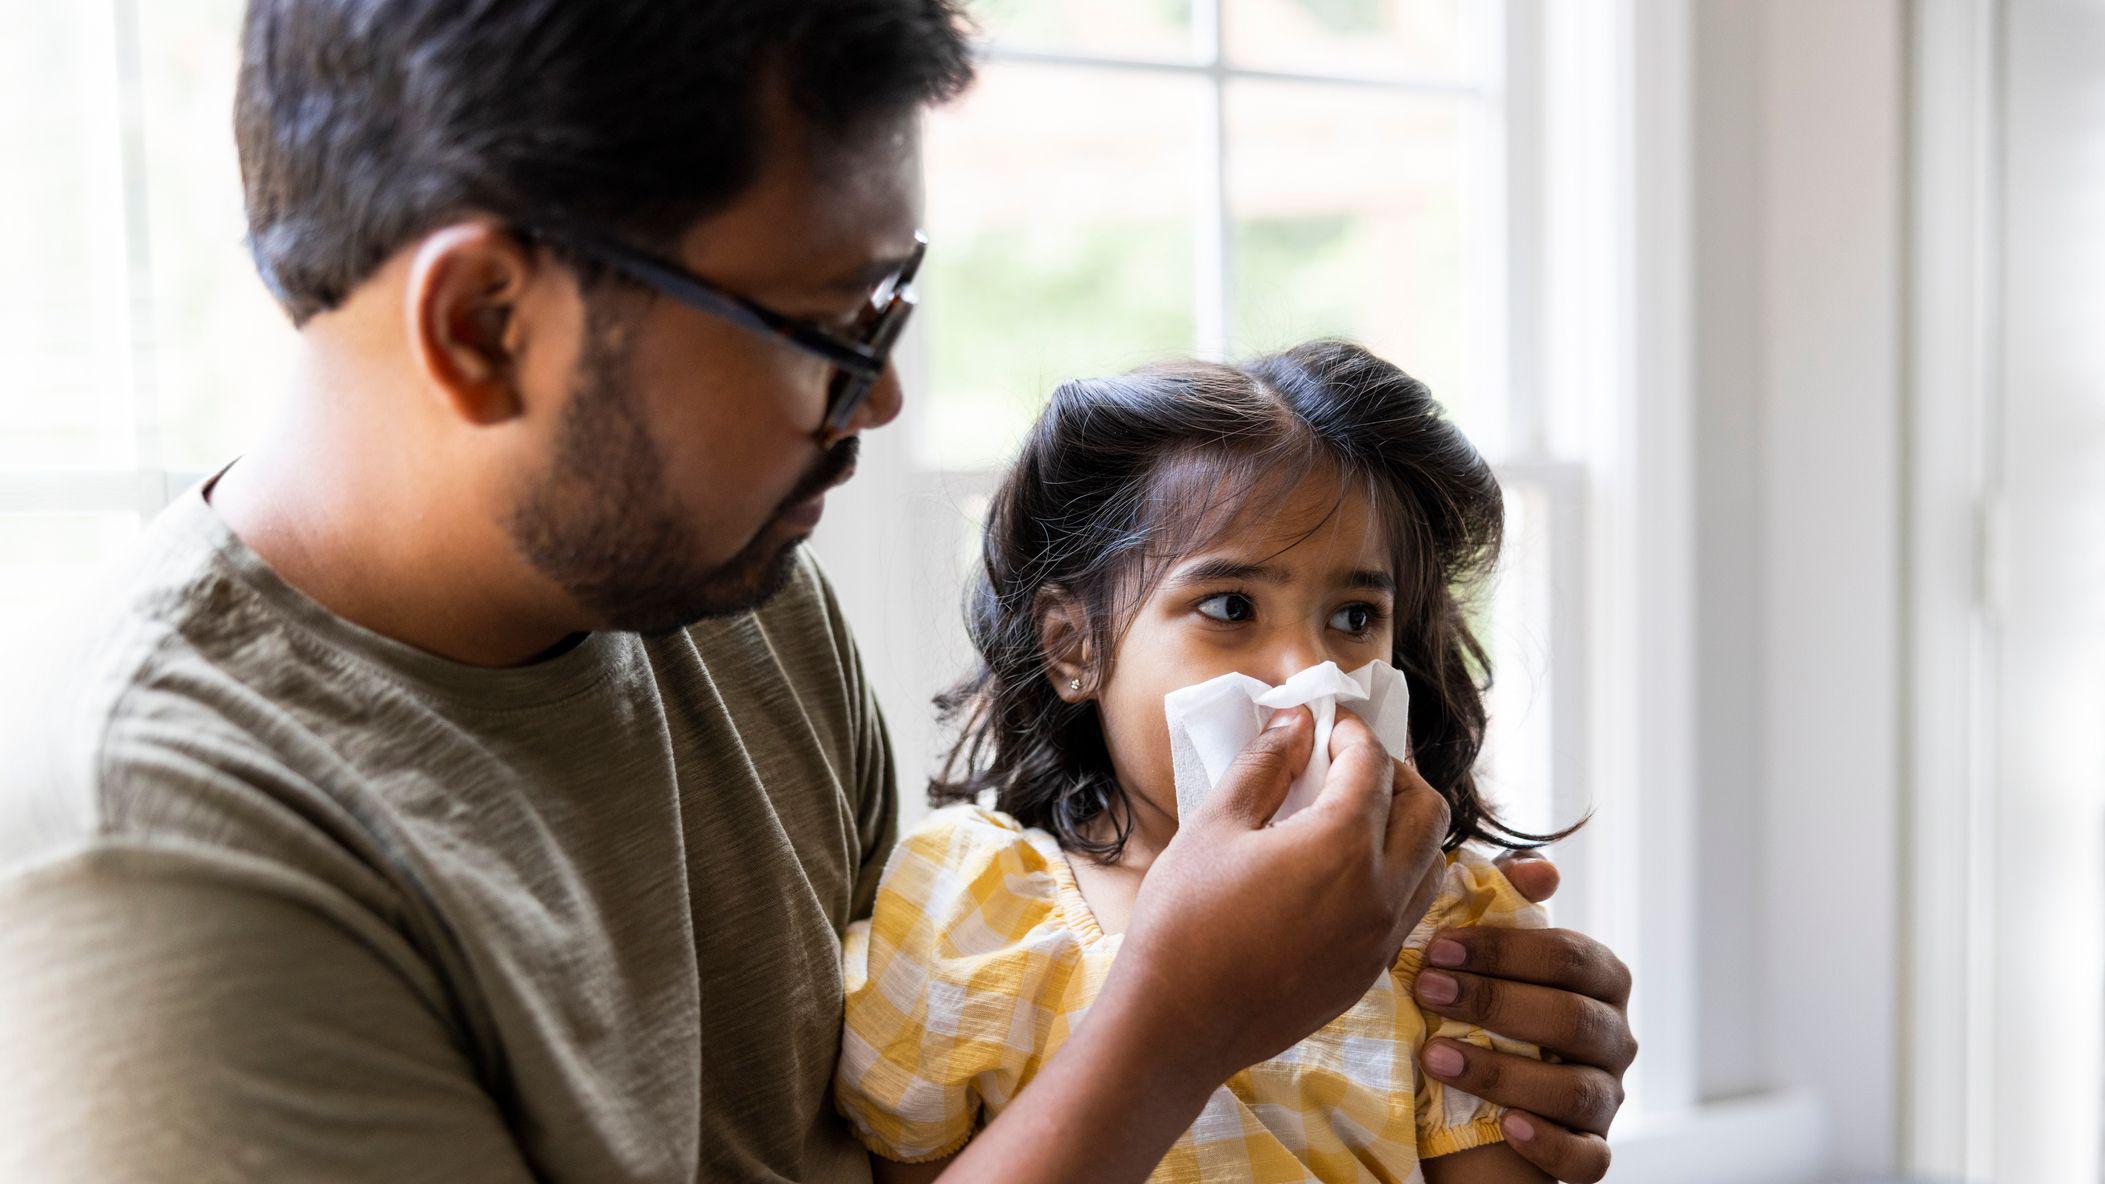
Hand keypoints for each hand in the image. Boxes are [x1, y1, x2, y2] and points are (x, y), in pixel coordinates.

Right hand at [1106, 708, 1451, 1085]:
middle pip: (1427, 809)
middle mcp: (1380, 891)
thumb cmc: (1184, 920)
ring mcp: (1382, 937)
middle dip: (1395, 773)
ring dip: (1406, 826)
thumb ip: (1264, 766)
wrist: (1178, 1023)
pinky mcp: (1371, 971)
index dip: (1350, 733)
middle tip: (1349, 764)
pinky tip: (1345, 872)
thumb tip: (1295, 723)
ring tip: (1355, 816)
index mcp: (1342, 846)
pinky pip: (1409, 908)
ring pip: (1431, 862)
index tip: (1324, 725)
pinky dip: (1395, 874)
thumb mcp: (1214, 826)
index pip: (1372, 765)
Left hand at [1412, 857, 1636, 1183]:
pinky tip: (1508, 1127)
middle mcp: (1614, 1036)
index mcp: (1599, 979)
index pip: (1568, 956)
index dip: (1503, 949)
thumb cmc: (1480, 1008)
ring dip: (1502, 1071)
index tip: (1435, 947)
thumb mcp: (1486, 957)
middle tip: (1425, 990)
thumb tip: (1542, 868)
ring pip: (1577, 1089)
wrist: (1471, 1099)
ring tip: (1435, 1056)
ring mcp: (1607, 1097)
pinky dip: (1550, 1143)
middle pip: (1573, 1018)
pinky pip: (1588, 1156)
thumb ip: (1505, 905)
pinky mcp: (1591, 1149)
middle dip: (1494, 1001)